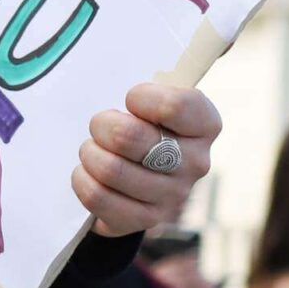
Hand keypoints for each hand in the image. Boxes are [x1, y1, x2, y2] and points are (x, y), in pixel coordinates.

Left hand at [71, 83, 220, 237]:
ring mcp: (174, 195)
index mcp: (206, 125)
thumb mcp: (156, 100)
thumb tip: (140, 69)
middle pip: (128, 136)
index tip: (132, 101)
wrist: (141, 172)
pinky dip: (82, 180)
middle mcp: (197, 162)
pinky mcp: (147, 219)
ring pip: (110, 169)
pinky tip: (87, 173)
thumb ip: (153, 86)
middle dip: (102, 125)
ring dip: (90, 153)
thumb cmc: (146, 124)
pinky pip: (98, 197)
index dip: (139, 98)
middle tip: (101, 125)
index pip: (173, 106)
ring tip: (93, 149)